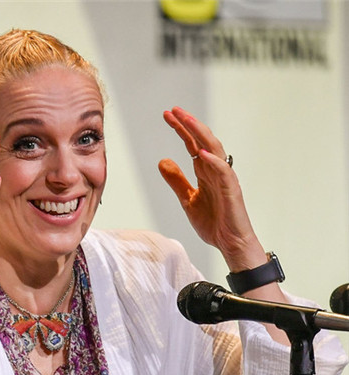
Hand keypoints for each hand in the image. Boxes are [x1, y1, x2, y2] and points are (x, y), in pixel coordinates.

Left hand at [158, 107, 265, 271]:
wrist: (229, 244)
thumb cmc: (214, 222)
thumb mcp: (187, 200)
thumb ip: (177, 181)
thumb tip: (163, 161)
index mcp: (205, 172)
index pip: (192, 144)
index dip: (181, 129)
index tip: (167, 115)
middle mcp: (216, 171)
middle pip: (203, 141)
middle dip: (189, 125)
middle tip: (174, 110)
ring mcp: (225, 179)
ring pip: (215, 150)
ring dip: (201, 135)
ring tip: (187, 121)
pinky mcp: (232, 191)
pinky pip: (224, 173)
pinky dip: (214, 162)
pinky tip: (202, 153)